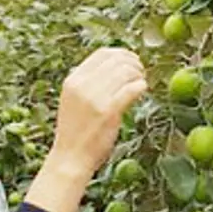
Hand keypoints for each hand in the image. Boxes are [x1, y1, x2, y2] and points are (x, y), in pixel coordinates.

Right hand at [50, 48, 147, 173]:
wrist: (71, 158)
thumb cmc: (76, 131)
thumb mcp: (74, 100)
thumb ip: (89, 84)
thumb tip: (115, 68)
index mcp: (73, 80)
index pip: (102, 54)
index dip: (121, 54)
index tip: (131, 61)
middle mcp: (82, 86)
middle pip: (116, 60)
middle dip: (134, 63)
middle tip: (140, 73)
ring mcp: (95, 98)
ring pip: (126, 72)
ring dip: (139, 75)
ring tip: (141, 83)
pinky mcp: (108, 112)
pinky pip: (131, 89)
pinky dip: (141, 86)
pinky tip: (142, 91)